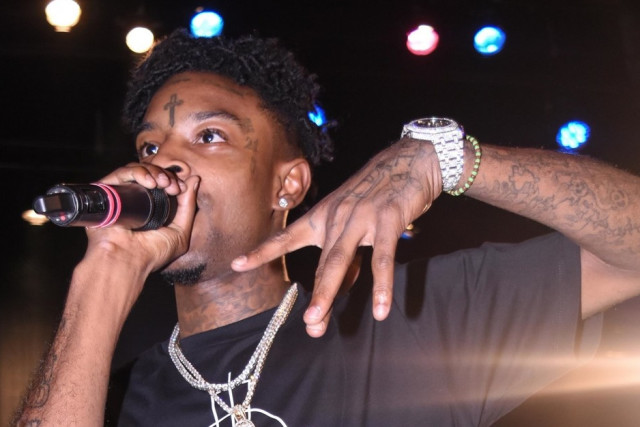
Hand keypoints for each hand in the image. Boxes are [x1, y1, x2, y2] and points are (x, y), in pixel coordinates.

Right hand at [84, 162, 199, 278]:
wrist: (128, 261)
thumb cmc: (152, 253)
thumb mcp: (180, 230)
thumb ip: (188, 206)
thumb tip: (195, 179)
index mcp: (149, 206)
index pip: (160, 182)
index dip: (172, 180)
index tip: (180, 188)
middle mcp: (133, 198)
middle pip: (149, 173)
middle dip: (164, 175)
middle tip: (172, 186)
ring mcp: (119, 195)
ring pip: (136, 170)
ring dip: (153, 172)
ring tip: (161, 183)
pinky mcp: (105, 192)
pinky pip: (120, 173)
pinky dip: (137, 172)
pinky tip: (149, 182)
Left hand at [232, 138, 440, 335]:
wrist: (409, 160)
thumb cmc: (377, 192)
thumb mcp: (353, 217)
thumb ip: (344, 251)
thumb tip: (339, 286)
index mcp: (323, 216)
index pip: (287, 237)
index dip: (262, 251)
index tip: (237, 264)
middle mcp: (336, 217)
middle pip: (320, 263)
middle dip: (314, 296)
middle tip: (309, 325)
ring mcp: (360, 217)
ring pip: (340, 261)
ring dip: (328, 293)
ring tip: (319, 321)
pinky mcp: (387, 219)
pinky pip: (382, 257)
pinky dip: (382, 285)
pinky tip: (382, 308)